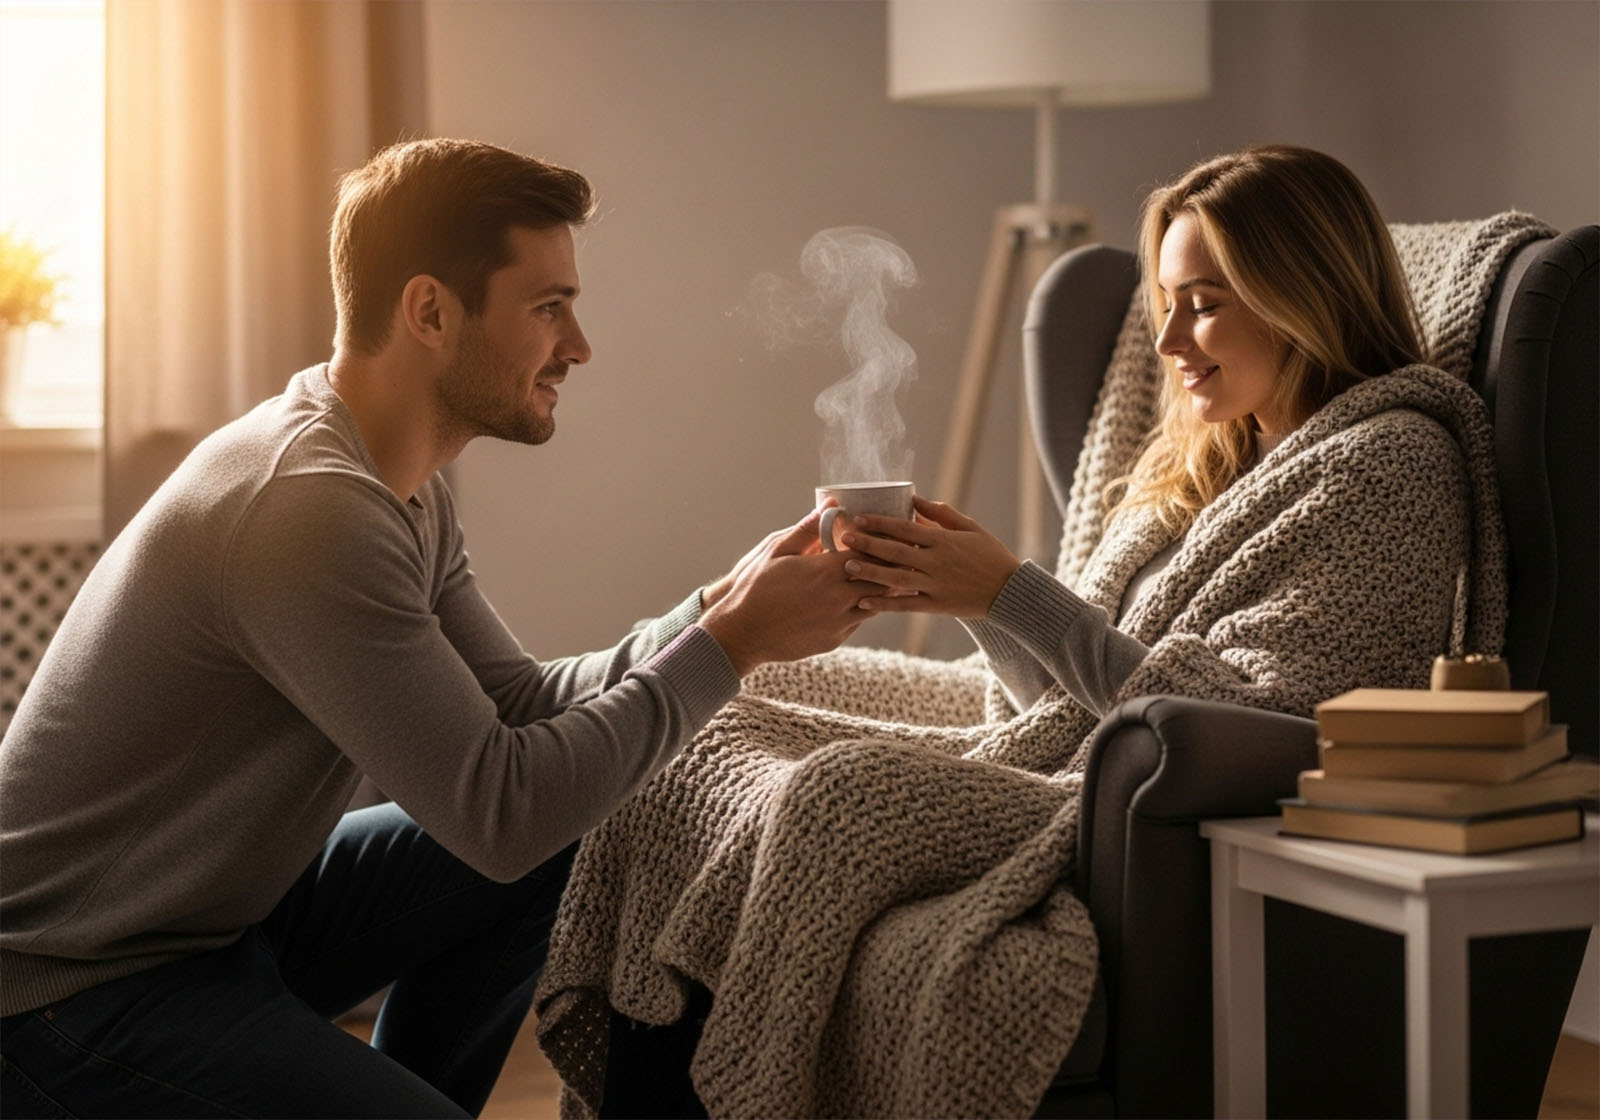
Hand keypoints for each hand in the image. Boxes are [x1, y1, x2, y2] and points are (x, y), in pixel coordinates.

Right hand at [699, 509, 878, 675]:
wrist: (741, 632)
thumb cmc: (754, 587)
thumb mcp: (776, 550)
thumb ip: (808, 528)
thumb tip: (831, 504)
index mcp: (826, 571)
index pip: (869, 552)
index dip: (877, 543)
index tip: (881, 536)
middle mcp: (838, 597)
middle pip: (880, 579)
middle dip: (885, 566)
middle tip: (891, 556)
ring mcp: (838, 622)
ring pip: (875, 602)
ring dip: (877, 589)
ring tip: (878, 577)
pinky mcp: (834, 639)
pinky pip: (858, 621)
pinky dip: (861, 608)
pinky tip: (855, 599)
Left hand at [840, 495, 1021, 618]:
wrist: (1010, 590)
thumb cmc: (990, 554)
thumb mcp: (970, 528)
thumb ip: (941, 513)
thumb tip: (914, 498)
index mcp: (943, 540)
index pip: (905, 528)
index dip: (880, 523)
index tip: (859, 518)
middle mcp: (936, 562)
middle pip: (896, 551)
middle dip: (868, 544)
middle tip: (845, 538)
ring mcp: (935, 584)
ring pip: (896, 579)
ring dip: (870, 573)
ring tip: (847, 567)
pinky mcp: (937, 605)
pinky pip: (906, 605)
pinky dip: (885, 604)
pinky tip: (864, 603)